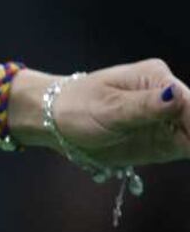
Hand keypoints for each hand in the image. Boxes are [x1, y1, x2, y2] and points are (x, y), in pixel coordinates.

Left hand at [47, 59, 189, 166]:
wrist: (55, 120)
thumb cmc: (77, 107)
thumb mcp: (108, 108)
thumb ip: (145, 106)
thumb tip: (176, 95)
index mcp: (157, 78)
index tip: (187, 144)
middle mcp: (169, 95)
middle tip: (181, 147)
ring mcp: (168, 118)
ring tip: (168, 148)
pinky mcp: (164, 139)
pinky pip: (187, 147)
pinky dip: (188, 152)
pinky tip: (180, 153)